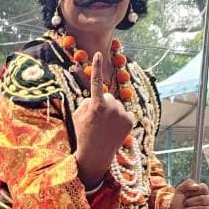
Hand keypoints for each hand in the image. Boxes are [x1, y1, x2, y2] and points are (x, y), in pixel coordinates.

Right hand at [73, 51, 132, 188]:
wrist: (95, 155)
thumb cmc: (83, 134)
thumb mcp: (78, 115)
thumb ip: (88, 101)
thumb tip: (99, 97)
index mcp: (96, 105)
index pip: (96, 82)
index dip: (97, 67)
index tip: (98, 54)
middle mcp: (111, 107)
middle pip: (108, 96)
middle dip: (103, 104)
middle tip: (97, 120)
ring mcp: (122, 114)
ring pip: (116, 105)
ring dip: (111, 112)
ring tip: (105, 127)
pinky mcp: (130, 120)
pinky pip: (123, 112)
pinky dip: (119, 118)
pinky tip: (113, 129)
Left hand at [166, 180, 208, 208]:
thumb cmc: (179, 202)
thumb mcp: (180, 191)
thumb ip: (187, 184)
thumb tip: (197, 186)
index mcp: (202, 191)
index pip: (203, 187)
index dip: (193, 191)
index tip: (186, 194)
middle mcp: (208, 199)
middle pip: (202, 199)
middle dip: (190, 202)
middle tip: (184, 204)